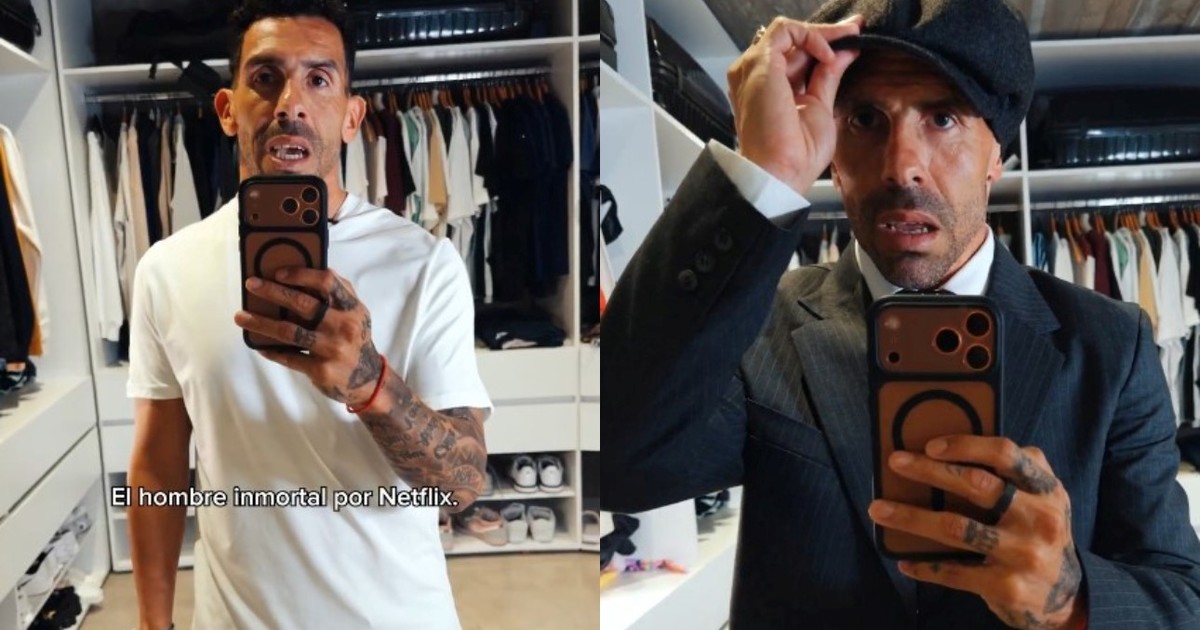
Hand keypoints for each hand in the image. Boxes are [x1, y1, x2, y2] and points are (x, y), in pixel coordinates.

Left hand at [234, 267, 383, 406]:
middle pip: (303, 304)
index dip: (301, 274)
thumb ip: (339, 292)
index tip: (278, 273)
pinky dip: (271, 350)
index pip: (328, 282)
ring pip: (289, 331)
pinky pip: (289, 357)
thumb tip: (305, 271)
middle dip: (273, 292)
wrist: (367, 378)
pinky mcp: (321, 370)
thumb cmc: (354, 337)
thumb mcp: (356, 312)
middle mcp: (343, 326)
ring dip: (261, 322)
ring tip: (241, 316)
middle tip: (251, 285)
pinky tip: (258, 345)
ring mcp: (332, 349)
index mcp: (352, 308)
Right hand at [725, 14, 862, 194]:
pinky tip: (829, 54)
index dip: (822, 46)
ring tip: (848, 39)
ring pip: (788, 33)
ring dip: (821, 33)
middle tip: (856, 31)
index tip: (851, 41)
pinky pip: (785, 31)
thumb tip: (844, 54)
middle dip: (827, 35)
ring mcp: (753, 70)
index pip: (795, 57)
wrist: (782, 173)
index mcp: (768, 92)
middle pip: (792, 44)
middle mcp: (756, 79)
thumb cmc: (796, 157)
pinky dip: (811, 36)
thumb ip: (827, 77)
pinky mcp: (759, 64)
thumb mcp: (820, 107)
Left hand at [867, 436, 1084, 628]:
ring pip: (956, 528)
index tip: (930, 444)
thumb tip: (942, 451)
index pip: (1006, 454)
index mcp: (1046, 489)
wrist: (1068, 595)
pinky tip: (904, 560)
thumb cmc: (1038, 533)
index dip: (966, 445)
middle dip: (929, 471)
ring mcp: (1024, 554)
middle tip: (895, 462)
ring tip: (879, 509)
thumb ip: (1009, 473)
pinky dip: (925, 565)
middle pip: (977, 486)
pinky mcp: (1007, 587)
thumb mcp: (1040, 499)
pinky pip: (955, 571)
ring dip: (911, 517)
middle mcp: (1039, 519)